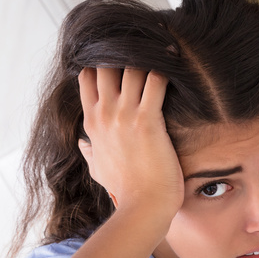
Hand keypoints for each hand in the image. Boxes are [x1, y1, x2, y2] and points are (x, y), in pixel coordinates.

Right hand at [77, 67, 183, 225]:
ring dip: (149, 59)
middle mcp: (104, 114)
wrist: (143, 207)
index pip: (88, 77)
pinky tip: (176, 70)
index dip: (104, 63)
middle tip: (147, 50)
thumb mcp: (98, 170)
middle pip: (106, 64)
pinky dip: (165, 71)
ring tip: (166, 54)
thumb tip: (82, 143)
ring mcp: (124, 115)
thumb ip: (89, 152)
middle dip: (125, 53)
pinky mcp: (147, 120)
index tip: (123, 59)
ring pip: (130, 67)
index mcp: (92, 123)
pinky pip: (155, 81)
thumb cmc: (126, 190)